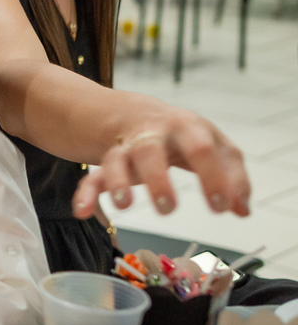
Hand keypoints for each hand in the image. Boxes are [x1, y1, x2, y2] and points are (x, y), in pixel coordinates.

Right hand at [72, 109, 249, 218]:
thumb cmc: (181, 134)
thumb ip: (232, 175)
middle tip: (167, 209)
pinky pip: (92, 176)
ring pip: (116, 160)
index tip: (222, 207)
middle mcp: (152, 134)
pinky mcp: (107, 162)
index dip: (213, 177)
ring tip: (123, 205)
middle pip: (150, 150)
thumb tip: (242, 210)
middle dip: (157, 179)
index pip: (201, 148)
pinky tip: (83, 212)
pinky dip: (85, 194)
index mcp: (185, 126)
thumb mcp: (213, 143)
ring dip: (118, 182)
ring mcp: (126, 147)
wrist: (133, 112)